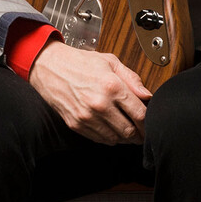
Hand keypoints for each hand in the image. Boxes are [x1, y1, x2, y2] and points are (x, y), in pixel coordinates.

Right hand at [28, 42, 151, 144]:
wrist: (49, 67)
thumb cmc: (79, 63)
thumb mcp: (110, 62)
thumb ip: (132, 79)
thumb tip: (147, 95)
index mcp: (112, 87)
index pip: (139, 114)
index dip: (149, 123)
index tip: (151, 124)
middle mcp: (100, 104)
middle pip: (129, 131)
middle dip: (140, 135)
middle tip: (143, 133)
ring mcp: (87, 117)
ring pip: (115, 138)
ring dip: (125, 138)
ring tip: (130, 133)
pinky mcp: (76, 124)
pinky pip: (99, 139)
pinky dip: (110, 138)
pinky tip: (113, 131)